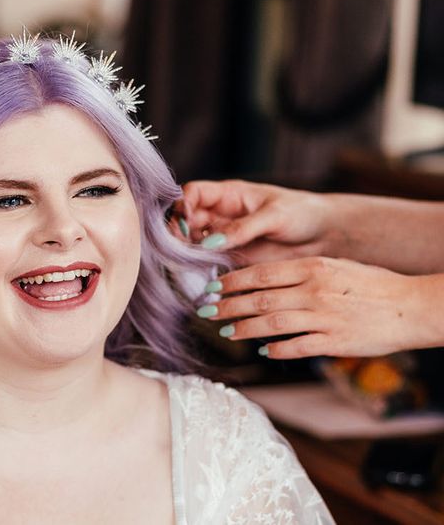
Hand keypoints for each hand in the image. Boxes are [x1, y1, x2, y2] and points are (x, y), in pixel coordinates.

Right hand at [175, 180, 333, 263]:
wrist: (325, 236)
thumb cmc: (302, 214)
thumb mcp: (273, 216)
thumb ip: (242, 228)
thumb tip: (210, 242)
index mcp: (229, 194)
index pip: (193, 193)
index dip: (183, 205)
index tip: (186, 222)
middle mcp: (221, 214)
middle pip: (186, 218)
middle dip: (178, 232)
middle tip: (180, 248)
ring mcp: (225, 237)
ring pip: (192, 242)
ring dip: (186, 252)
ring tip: (187, 265)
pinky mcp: (232, 258)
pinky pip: (208, 262)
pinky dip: (200, 269)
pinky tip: (201, 277)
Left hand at [197, 257, 440, 357]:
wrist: (411, 306)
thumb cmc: (372, 283)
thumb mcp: (334, 266)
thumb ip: (301, 273)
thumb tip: (265, 282)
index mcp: (312, 268)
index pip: (261, 273)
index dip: (233, 281)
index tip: (213, 286)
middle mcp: (313, 291)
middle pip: (259, 298)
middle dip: (228, 305)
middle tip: (206, 310)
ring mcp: (323, 317)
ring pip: (271, 323)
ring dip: (243, 328)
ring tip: (225, 331)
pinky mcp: (334, 342)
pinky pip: (296, 347)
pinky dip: (275, 348)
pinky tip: (262, 350)